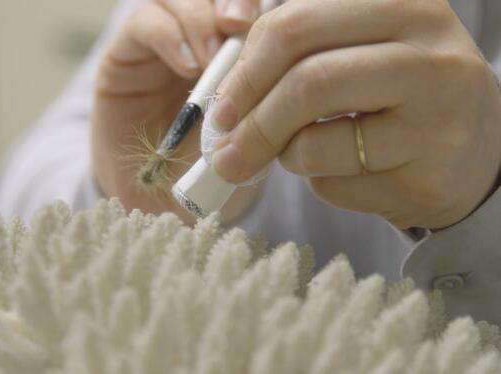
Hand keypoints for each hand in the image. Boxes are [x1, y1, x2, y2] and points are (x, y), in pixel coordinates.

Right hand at [93, 0, 260, 220]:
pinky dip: (169, 37)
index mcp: (232, 54)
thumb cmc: (209, 169)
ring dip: (201, 21)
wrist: (159, 202)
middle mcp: (197, 40)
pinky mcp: (126, 54)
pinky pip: (145, 23)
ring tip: (211, 58)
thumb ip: (265, 98)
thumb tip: (287, 64)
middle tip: (242, 26)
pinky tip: (187, 66)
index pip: (247, 9)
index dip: (260, 9)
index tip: (276, 31)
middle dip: (231, 2)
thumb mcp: (249, 134)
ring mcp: (161, 44)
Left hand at [211, 0, 500, 228]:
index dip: (245, 72)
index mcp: (397, 3)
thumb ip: (300, 57)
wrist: (472, 154)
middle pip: (305, 79)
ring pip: (315, 137)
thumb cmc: (397, 101)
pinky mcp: (433, 161)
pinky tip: (343, 173)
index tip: (223, 107)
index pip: (292, 25)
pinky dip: (318, 182)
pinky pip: (338, 178)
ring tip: (291, 158)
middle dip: (252, 122)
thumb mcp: (356, 56)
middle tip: (227, 151)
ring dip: (283, 156)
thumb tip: (225, 98)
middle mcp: (427, 44)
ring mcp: (437, 104)